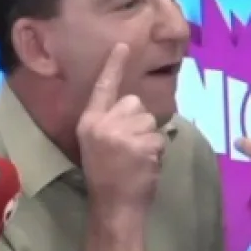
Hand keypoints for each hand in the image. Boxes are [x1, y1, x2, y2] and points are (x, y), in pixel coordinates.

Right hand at [76, 43, 164, 211]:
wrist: (114, 206)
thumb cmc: (107, 176)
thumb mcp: (96, 144)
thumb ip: (110, 123)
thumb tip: (133, 107)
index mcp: (90, 122)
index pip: (103, 88)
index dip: (114, 66)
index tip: (123, 45)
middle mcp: (104, 123)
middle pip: (136, 103)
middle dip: (139, 122)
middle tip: (129, 148)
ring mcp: (124, 134)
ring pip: (151, 120)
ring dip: (150, 138)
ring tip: (136, 158)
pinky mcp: (143, 145)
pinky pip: (161, 138)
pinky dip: (158, 152)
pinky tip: (145, 165)